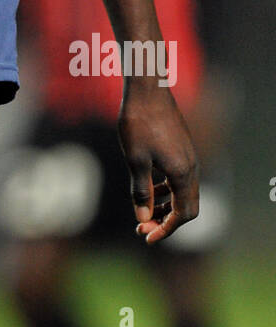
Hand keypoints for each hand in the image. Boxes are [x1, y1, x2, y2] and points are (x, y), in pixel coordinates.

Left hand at [117, 82, 198, 244]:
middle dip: (165, 220)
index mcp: (183, 173)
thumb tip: (142, 217)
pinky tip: (147, 189)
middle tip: (142, 227)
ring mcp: (187, 157)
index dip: (166, 229)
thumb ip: (141, 191)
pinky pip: (177, 178)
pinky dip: (165, 189)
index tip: (146, 237)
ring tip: (142, 211)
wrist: (146, 89)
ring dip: (164, 205)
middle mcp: (191, 167)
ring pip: (181, 192)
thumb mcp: (135, 160)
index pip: (183, 214)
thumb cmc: (139, 123)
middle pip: (186, 206)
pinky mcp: (180, 148)